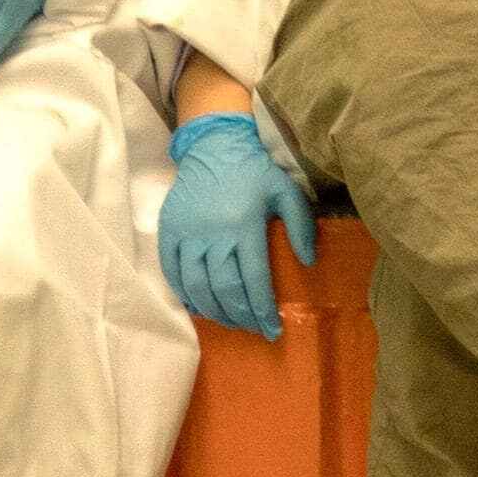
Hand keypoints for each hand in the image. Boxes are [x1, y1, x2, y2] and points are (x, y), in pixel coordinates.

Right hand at [158, 112, 316, 339]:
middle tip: (253, 329)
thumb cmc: (255, 172)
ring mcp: (188, 233)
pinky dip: (185, 294)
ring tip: (231, 322)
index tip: (272, 329)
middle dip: (241, 315)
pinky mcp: (169, 231)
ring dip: (214, 311)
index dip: (262, 309)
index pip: (253, 279)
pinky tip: (199, 307)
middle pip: (225, 288)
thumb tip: (308, 262)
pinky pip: (172, 271)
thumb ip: (301, 226)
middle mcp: (214, 233)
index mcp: (245, 225)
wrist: (214, 147)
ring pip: (197, 286)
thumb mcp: (286, 191)